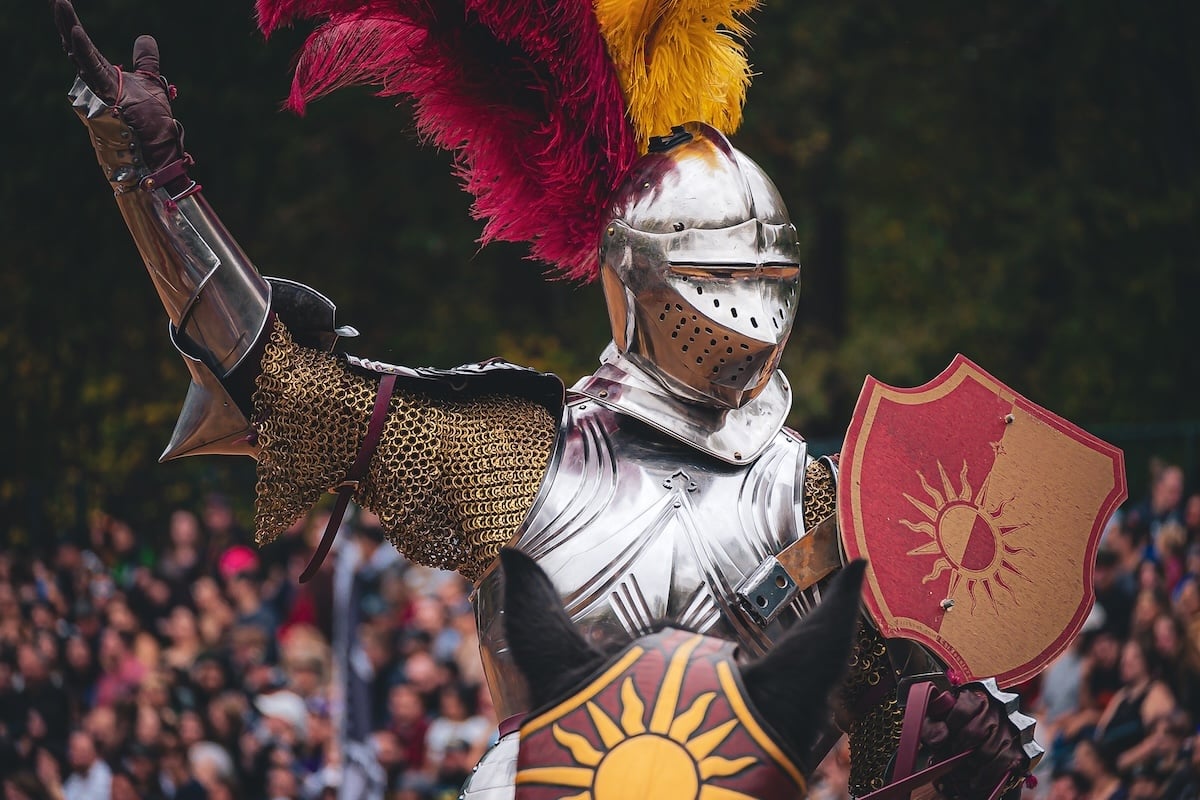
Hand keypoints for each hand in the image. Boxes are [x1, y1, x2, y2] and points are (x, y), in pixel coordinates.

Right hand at [51, 0, 184, 172]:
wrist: (159, 153)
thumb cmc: (152, 125)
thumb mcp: (150, 83)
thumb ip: (145, 60)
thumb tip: (144, 37)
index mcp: (104, 78)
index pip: (86, 49)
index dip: (74, 28)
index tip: (63, 6)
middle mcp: (96, 85)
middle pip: (77, 49)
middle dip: (66, 24)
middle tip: (57, 0)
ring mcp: (99, 93)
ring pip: (80, 57)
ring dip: (70, 29)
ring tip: (60, 5)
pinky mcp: (106, 99)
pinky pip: (93, 72)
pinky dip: (85, 51)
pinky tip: (77, 32)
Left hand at [921, 687, 1028, 798]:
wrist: (990, 734)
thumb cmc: (960, 726)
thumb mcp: (941, 719)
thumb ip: (932, 725)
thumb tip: (939, 739)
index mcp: (978, 696)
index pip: (963, 708)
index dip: (950, 726)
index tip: (945, 737)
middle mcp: (999, 709)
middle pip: (974, 732)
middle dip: (959, 748)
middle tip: (952, 755)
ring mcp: (1013, 729)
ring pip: (988, 750)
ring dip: (970, 763)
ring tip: (962, 768)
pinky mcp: (1021, 748)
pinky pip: (1002, 763)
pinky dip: (986, 775)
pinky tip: (975, 780)